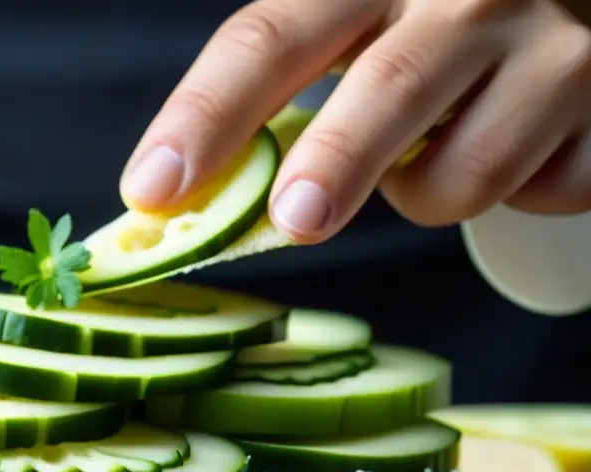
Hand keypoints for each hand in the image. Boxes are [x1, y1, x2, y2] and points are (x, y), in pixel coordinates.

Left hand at [121, 0, 590, 242]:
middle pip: (386, 87)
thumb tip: (175, 200)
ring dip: (428, 195)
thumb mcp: (354, 31)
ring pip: (466, 171)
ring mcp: (553, 46)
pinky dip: (515, 192)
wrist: (563, 10)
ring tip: (435, 151)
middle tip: (294, 221)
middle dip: (335, 164)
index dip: (204, 118)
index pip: (270, 38)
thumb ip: (280, 97)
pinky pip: (543, 191)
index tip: (152, 191)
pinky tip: (518, 142)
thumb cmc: (424, 35)